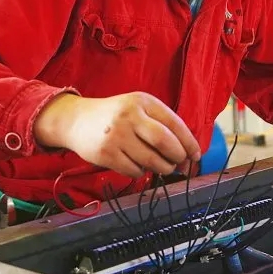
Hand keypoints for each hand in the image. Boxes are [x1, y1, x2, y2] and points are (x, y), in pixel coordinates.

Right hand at [33, 92, 201, 177]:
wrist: (77, 120)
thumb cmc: (116, 117)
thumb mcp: (138, 108)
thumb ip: (162, 125)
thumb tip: (188, 154)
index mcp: (143, 101)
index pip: (175, 124)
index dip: (189, 143)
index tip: (195, 155)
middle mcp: (130, 116)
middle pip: (166, 143)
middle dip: (178, 158)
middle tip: (179, 164)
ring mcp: (116, 135)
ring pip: (152, 161)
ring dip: (162, 168)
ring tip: (161, 166)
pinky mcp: (106, 154)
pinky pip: (134, 171)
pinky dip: (141, 172)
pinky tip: (137, 164)